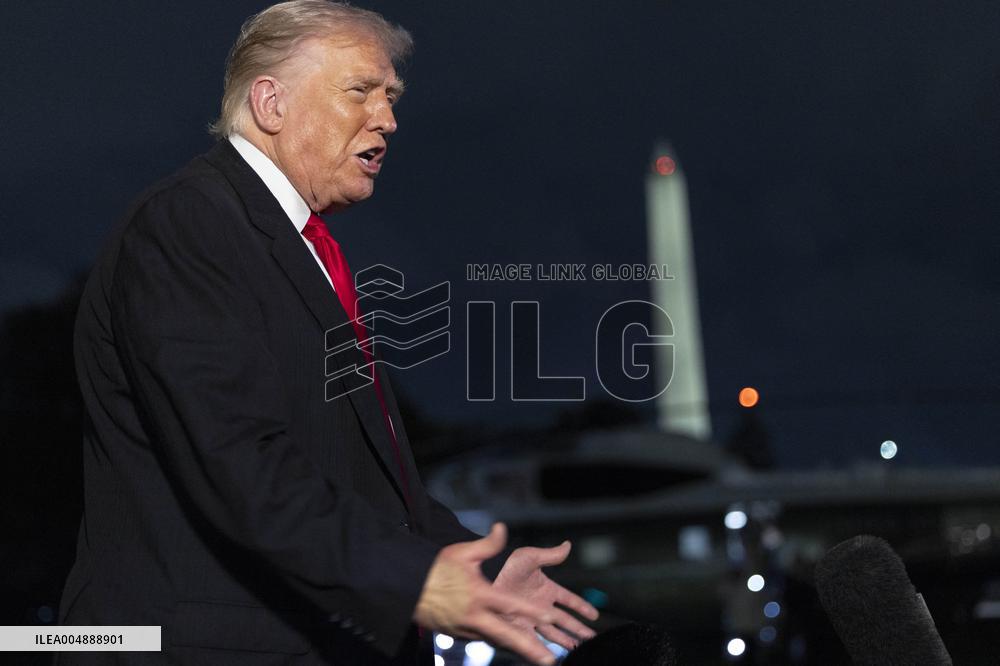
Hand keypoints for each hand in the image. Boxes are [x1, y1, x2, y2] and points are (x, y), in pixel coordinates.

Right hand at [413, 523, 562, 665]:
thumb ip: (487, 544)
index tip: (549, 617)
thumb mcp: (462, 552)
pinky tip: (511, 647)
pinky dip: (498, 644)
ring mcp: (466, 628)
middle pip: (507, 635)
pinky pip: (482, 640)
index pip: (511, 604)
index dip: (531, 611)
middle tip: (549, 659)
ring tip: (536, 657)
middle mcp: (475, 615)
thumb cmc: (435, 569)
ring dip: (516, 650)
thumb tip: (502, 528)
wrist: (407, 590)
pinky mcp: (458, 635)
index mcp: (479, 594)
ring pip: (496, 641)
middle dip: (530, 649)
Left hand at [493, 540, 599, 649]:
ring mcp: (531, 618)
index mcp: (546, 588)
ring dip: (567, 641)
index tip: (594, 615)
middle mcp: (540, 605)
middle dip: (579, 629)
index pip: (569, 599)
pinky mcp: (521, 629)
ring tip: (578, 649)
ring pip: (554, 633)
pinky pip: (536, 642)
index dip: (582, 607)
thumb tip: (567, 545)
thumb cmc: (506, 566)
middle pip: (565, 620)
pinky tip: (553, 657)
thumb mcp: (530, 557)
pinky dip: (545, 650)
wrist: (486, 581)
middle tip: (591, 638)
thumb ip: (550, 555)